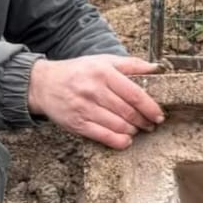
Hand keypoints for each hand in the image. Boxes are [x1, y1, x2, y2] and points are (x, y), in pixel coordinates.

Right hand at [27, 55, 164, 149]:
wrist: (43, 84)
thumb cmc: (79, 72)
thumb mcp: (103, 61)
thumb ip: (130, 64)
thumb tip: (157, 69)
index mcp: (103, 73)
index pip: (134, 94)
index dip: (150, 108)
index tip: (159, 115)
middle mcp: (94, 90)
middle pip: (128, 112)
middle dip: (144, 121)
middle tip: (151, 124)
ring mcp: (84, 108)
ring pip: (118, 126)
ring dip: (133, 131)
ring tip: (138, 129)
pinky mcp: (77, 124)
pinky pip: (104, 136)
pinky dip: (119, 141)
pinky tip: (126, 139)